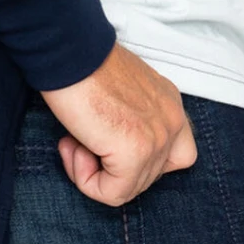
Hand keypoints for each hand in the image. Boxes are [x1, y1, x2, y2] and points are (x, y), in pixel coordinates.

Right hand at [39, 41, 197, 205]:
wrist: (67, 49)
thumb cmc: (82, 64)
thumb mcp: (120, 91)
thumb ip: (130, 119)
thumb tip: (110, 151)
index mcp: (170, 104)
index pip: (175, 156)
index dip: (134, 159)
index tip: (103, 138)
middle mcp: (172, 120)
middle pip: (148, 176)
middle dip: (110, 166)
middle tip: (80, 138)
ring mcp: (157, 138)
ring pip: (128, 188)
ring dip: (93, 171)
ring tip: (73, 139)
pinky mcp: (135, 152)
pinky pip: (112, 193)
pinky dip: (86, 180)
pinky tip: (72, 149)